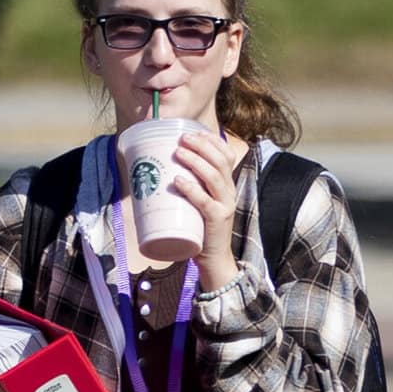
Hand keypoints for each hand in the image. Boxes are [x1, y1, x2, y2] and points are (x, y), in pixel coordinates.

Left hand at [170, 132, 241, 291]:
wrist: (214, 259)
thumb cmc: (201, 229)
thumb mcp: (199, 204)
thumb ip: (190, 188)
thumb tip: (163, 173)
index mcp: (226, 185)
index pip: (227, 156)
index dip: (213, 141)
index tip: (195, 133)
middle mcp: (229, 191)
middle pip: (220, 161)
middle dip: (201, 146)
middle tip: (182, 139)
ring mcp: (225, 205)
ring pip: (214, 176)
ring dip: (195, 161)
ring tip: (178, 152)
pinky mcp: (216, 220)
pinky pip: (205, 201)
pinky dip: (191, 188)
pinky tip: (178, 181)